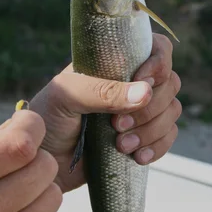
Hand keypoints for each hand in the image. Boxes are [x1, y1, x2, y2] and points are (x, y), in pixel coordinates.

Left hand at [30, 33, 180, 192]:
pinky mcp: (142, 138)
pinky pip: (168, 137)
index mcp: (114, 63)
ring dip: (152, 130)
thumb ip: (102, 91)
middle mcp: (130, 84)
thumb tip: (145, 92)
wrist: (40, 162)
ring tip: (121, 146)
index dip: (158, 64)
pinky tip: (137, 157)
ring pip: (171, 111)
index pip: (155, 49)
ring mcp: (138, 112)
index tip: (143, 82)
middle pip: (170, 83)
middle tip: (117, 125)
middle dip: (150, 108)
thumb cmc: (46, 120)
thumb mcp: (66, 97)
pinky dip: (158, 147)